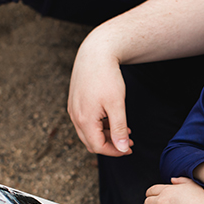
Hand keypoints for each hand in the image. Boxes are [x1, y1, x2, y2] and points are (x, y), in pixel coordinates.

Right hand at [67, 33, 132, 155]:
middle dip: (110, 145)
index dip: (115, 151)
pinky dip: (99, 125)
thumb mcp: (117, 104)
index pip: (98, 147)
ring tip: (125, 130)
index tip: (129, 148)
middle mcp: (75, 116)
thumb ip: (119, 128)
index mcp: (84, 119)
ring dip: (106, 135)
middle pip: (91, 142)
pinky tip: (113, 118)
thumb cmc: (107, 76)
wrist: (95, 52)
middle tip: (128, 142)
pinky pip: (86, 121)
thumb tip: (122, 149)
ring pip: (88, 132)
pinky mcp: (75, 102)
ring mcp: (73, 109)